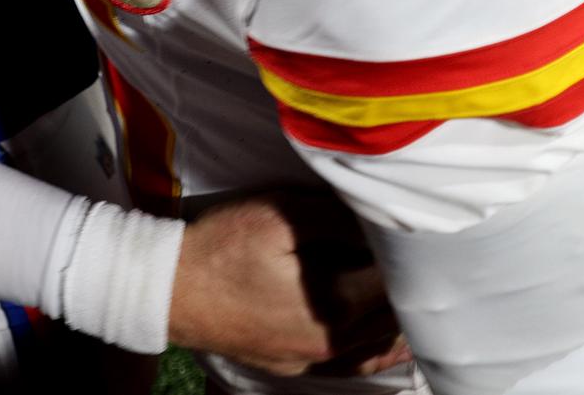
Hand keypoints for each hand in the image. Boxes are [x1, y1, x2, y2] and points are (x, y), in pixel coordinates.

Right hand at [168, 193, 402, 375]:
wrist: (169, 290)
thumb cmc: (222, 248)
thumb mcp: (279, 215)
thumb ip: (337, 216)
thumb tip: (381, 217)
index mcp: (336, 304)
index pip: (398, 278)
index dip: (410, 250)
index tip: (414, 228)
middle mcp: (332, 343)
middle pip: (393, 316)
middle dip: (406, 282)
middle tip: (412, 250)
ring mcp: (312, 362)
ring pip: (377, 345)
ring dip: (396, 316)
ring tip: (408, 286)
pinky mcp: (294, 367)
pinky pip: (352, 364)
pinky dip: (376, 349)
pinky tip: (389, 338)